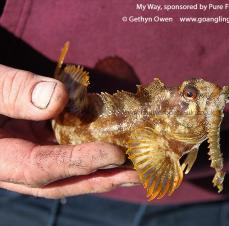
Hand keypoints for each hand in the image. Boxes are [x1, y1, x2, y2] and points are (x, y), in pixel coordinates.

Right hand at [0, 64, 138, 197]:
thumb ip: (11, 91)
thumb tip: (58, 99)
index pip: (42, 168)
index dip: (79, 163)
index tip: (115, 153)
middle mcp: (16, 162)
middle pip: (61, 181)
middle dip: (101, 180)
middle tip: (138, 176)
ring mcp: (29, 152)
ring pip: (69, 169)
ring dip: (104, 169)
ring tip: (137, 166)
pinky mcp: (39, 140)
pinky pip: (68, 150)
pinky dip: (92, 149)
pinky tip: (117, 144)